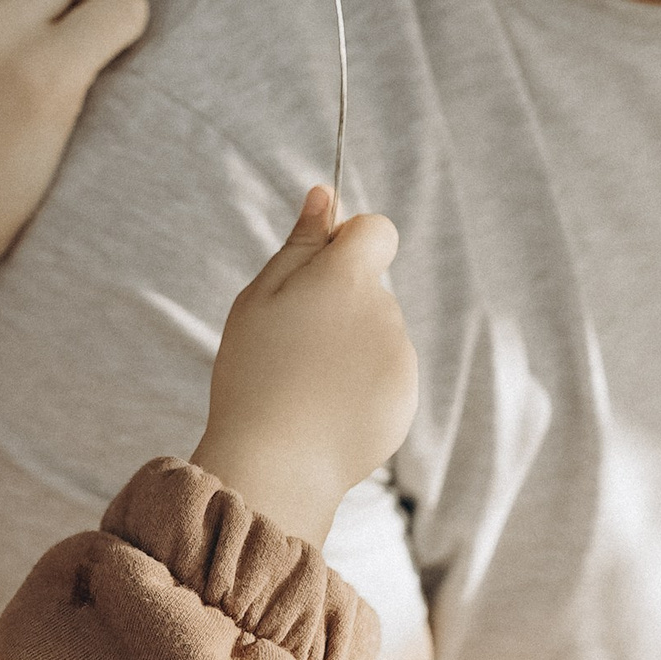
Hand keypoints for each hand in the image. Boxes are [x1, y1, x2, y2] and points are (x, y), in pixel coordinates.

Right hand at [193, 187, 416, 546]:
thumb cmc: (254, 374)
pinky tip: (326, 410)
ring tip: (306, 384)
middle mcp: (385, 313)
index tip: (321, 271)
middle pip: (370, 287)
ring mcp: (400, 358)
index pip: (378, 230)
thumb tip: (326, 194)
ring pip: (377, 332)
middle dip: (339, 303)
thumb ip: (301, 244)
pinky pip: (385, 374)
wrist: (276, 464)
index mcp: (348, 280)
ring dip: (349, 346)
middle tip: (293, 344)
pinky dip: (361, 386)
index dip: (350, 242)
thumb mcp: (260, 298)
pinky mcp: (406, 399)